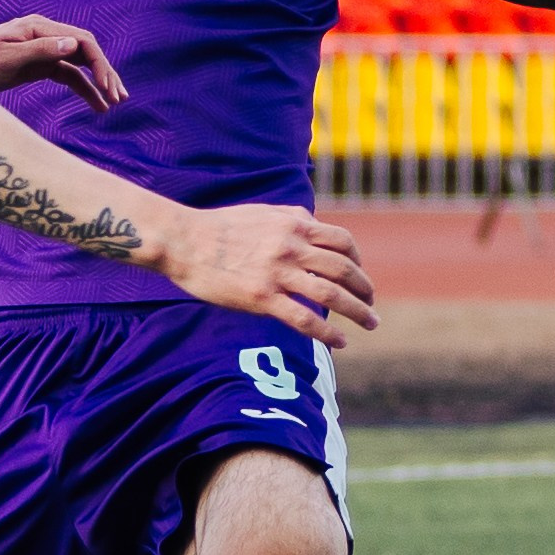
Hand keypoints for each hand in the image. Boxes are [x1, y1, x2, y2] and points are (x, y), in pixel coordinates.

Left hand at [0, 14, 126, 110]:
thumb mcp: (6, 59)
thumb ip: (40, 51)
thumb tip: (74, 44)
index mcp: (38, 28)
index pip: (82, 41)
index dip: (99, 63)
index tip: (109, 88)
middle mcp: (43, 34)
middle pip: (85, 50)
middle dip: (105, 73)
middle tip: (120, 97)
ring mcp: (41, 50)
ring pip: (79, 64)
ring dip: (98, 82)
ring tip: (114, 104)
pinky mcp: (36, 65)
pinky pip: (66, 75)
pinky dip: (82, 89)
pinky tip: (96, 105)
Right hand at [163, 205, 377, 346]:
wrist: (183, 240)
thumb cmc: (218, 227)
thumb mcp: (262, 212)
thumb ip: (291, 218)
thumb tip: (312, 223)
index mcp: (294, 224)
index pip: (343, 243)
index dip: (358, 262)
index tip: (359, 277)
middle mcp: (291, 247)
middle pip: (344, 270)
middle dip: (365, 290)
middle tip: (371, 305)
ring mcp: (277, 273)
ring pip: (332, 296)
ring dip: (358, 312)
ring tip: (370, 323)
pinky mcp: (261, 298)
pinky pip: (304, 319)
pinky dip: (328, 333)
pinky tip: (340, 342)